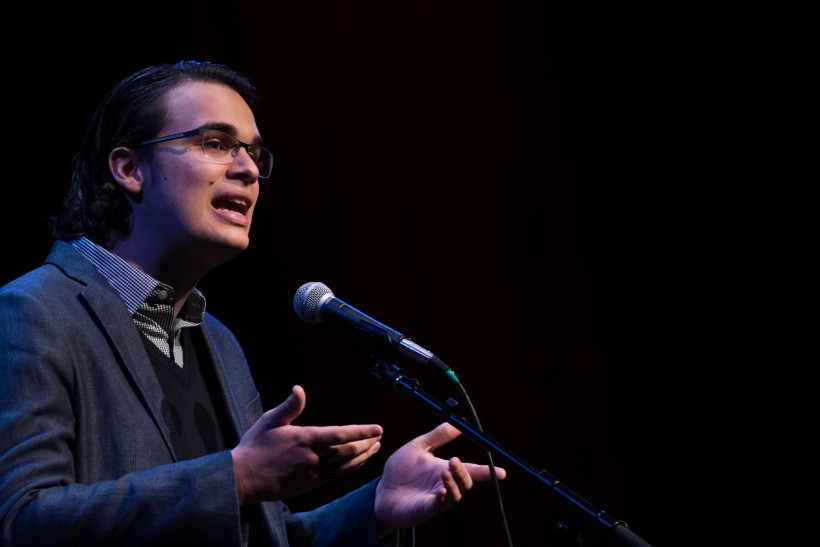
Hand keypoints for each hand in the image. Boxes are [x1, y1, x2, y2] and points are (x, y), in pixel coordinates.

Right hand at [231, 385, 382, 503]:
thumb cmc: (255, 446)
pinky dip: (350, 469)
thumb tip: (299, 389)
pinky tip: (356, 464)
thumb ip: (289, 406)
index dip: (362, 432)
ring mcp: (312, 473)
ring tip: (374, 449)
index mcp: (304, 439)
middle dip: (366, 444)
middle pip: (348, 451)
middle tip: (379, 438)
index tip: (378, 429)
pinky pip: (336, 477)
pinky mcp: (310, 484)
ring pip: (345, 466)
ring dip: (362, 457)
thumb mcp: (269, 421)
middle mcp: (312, 457)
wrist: (243, 479)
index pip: (340, 434)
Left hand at [374, 422, 505, 534]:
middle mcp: (445, 485)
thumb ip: (437, 436)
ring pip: (456, 495)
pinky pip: (439, 506)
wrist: (382, 490)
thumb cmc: (400, 471)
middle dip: (465, 472)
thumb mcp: (418, 448)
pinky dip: (443, 497)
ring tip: (445, 471)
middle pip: (466, 483)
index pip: (471, 470)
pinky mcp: (425, 510)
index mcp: (445, 470)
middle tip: (453, 461)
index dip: (487, 471)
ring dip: (454, 483)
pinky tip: (440, 489)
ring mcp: (437, 499)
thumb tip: (457, 423)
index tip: (502, 472)